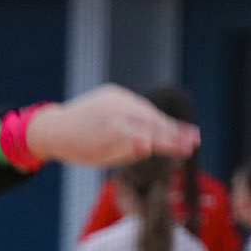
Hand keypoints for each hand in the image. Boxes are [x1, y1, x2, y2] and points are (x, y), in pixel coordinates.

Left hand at [27, 85, 200, 168]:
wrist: (55, 127)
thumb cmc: (78, 150)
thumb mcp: (101, 158)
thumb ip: (126, 151)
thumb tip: (149, 144)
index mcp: (112, 129)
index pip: (149, 136)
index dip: (170, 143)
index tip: (188, 149)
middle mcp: (116, 108)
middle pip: (152, 121)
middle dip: (175, 131)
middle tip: (195, 141)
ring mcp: (115, 97)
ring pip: (146, 111)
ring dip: (165, 122)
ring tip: (185, 134)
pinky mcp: (113, 92)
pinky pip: (136, 104)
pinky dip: (149, 114)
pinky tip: (162, 124)